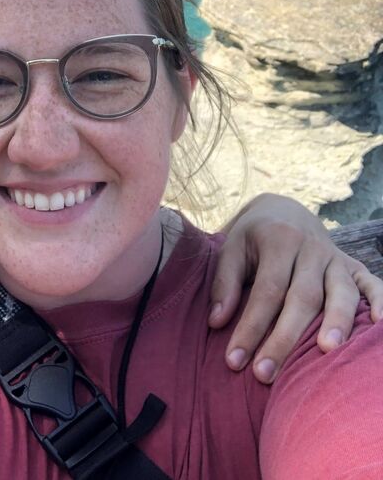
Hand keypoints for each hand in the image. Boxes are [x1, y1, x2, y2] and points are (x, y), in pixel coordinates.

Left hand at [209, 193, 382, 382]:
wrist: (285, 211)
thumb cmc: (254, 238)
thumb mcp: (232, 248)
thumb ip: (225, 283)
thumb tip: (217, 323)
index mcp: (279, 239)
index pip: (266, 290)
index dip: (250, 327)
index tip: (234, 360)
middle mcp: (311, 248)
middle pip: (302, 297)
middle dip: (284, 337)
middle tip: (266, 373)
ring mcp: (335, 257)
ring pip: (339, 292)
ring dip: (336, 321)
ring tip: (326, 351)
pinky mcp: (354, 266)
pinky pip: (371, 283)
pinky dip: (379, 301)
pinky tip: (379, 323)